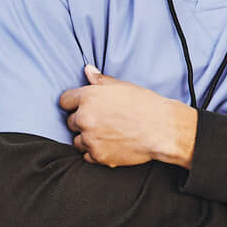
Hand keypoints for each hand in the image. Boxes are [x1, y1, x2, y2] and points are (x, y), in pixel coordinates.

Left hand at [58, 65, 195, 167]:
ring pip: (77, 140)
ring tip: (107, 134)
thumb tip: (87, 70)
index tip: (82, 107)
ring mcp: (90, 139)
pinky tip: (110, 145)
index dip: (73, 104)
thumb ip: (100, 80)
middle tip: (102, 121)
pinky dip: (95, 152)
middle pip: (71, 122)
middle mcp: (85, 118)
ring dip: (87, 138)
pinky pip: (86, 156)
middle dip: (82, 121)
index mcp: (88, 97)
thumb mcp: (122, 86)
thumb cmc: (145, 105)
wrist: (163, 129)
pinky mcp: (98, 156)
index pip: (64, 101)